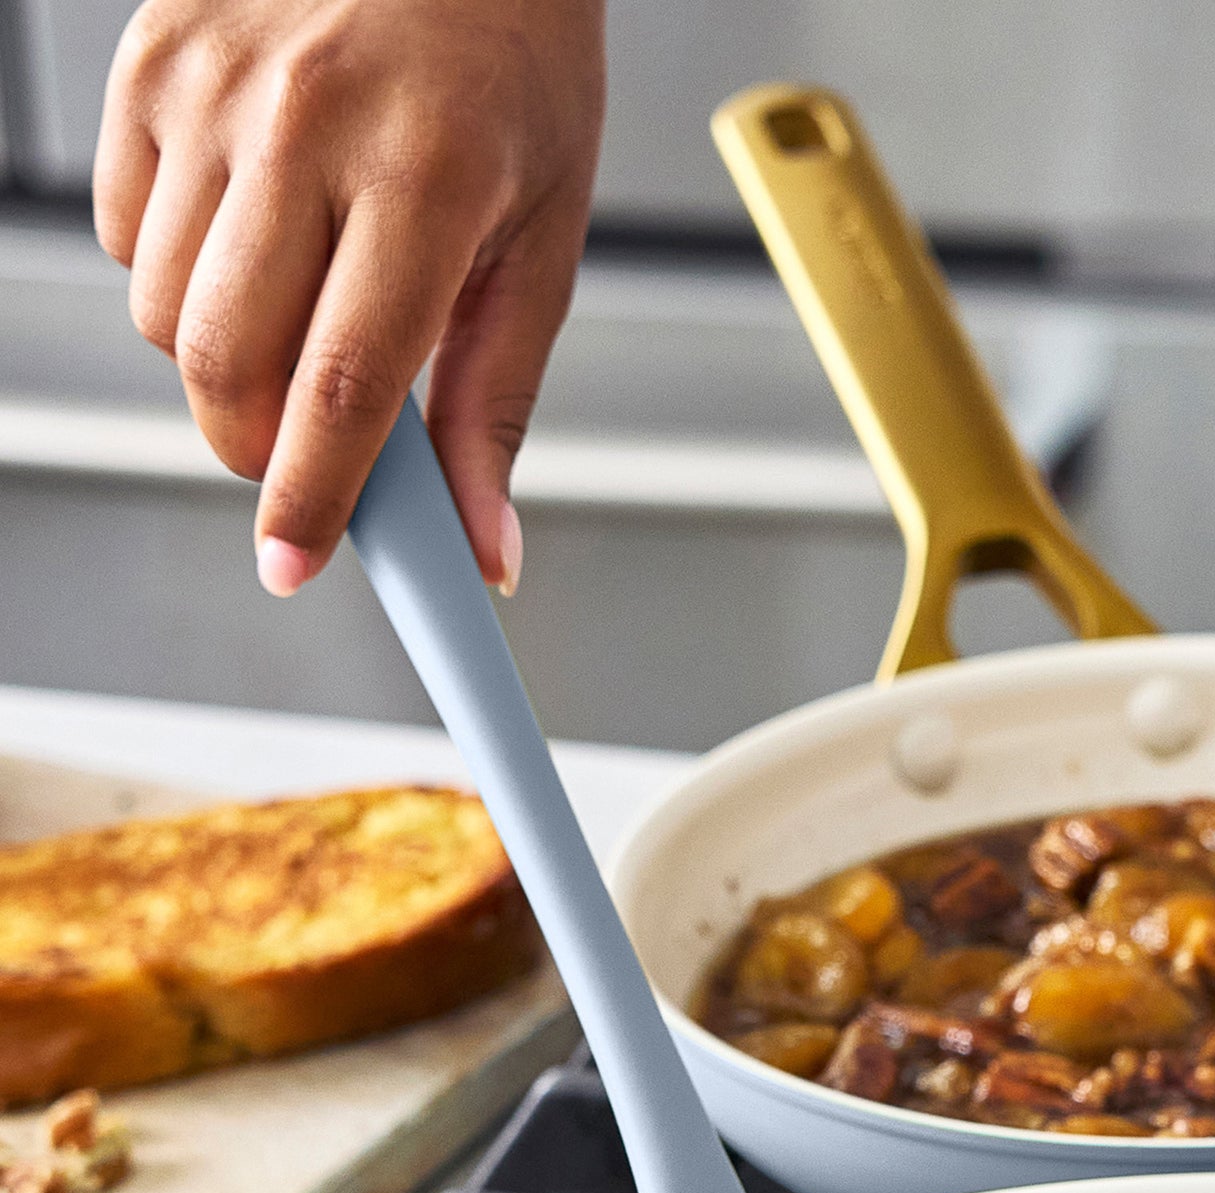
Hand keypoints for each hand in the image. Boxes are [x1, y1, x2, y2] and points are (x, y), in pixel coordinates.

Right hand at [95, 0, 604, 596]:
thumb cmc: (513, 77)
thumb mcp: (542, 244)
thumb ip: (497, 406)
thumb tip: (485, 549)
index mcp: (424, 181)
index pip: (341, 385)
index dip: (309, 496)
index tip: (292, 567)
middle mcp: (303, 127)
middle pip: (224, 364)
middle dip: (255, 447)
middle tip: (305, 451)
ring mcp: (212, 87)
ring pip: (164, 312)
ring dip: (221, 359)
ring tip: (300, 306)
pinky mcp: (149, 58)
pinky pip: (128, 232)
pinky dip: (179, 269)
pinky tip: (254, 227)